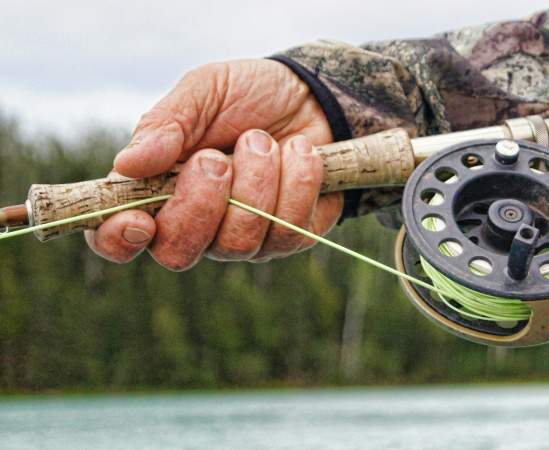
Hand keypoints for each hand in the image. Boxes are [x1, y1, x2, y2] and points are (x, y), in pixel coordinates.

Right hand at [85, 59, 343, 269]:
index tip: (137, 219)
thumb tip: (126, 164)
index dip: (119, 240)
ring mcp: (245, 238)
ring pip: (238, 243)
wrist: (313, 95)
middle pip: (178, 253)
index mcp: (156, 191)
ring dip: (255, 183)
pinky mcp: (291, 236)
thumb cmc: (247, 95)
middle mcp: (197, 225)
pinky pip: (290, 231)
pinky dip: (297, 182)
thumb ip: (166, 124)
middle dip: (200, 204)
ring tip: (262, 140)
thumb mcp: (204, 91)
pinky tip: (299, 151)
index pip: (118, 239)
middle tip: (216, 158)